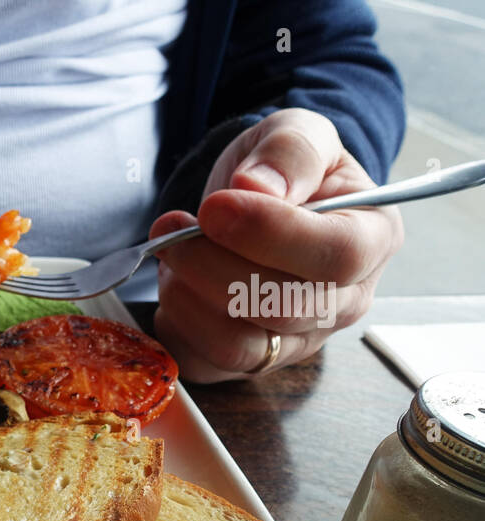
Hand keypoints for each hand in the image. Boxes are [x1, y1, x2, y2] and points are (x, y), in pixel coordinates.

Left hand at [149, 108, 403, 382]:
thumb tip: (257, 187)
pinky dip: (177, 322)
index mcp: (373, 239)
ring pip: (241, 344)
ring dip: (189, 296)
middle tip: (171, 227)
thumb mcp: (296, 133)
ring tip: (171, 250)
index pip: (338, 256)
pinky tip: (174, 281)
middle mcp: (345, 301)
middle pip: (283, 307)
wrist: (253, 203)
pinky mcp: (251, 362)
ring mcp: (299, 340)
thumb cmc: (285, 172)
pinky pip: (208, 362)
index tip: (214, 207)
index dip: (270, 234)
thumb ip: (288, 150)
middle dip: (213, 266)